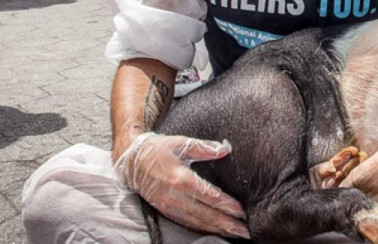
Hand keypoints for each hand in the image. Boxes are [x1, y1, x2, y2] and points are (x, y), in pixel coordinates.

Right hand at [114, 133, 248, 238]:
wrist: (131, 161)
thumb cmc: (158, 149)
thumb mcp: (181, 143)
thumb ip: (204, 147)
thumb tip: (225, 149)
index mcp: (181, 179)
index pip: (210, 196)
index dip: (227, 205)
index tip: (242, 211)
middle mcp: (175, 197)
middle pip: (206, 214)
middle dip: (228, 224)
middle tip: (246, 231)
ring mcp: (169, 206)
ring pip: (198, 223)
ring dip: (218, 230)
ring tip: (236, 234)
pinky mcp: (165, 211)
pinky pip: (188, 223)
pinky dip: (203, 229)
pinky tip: (216, 231)